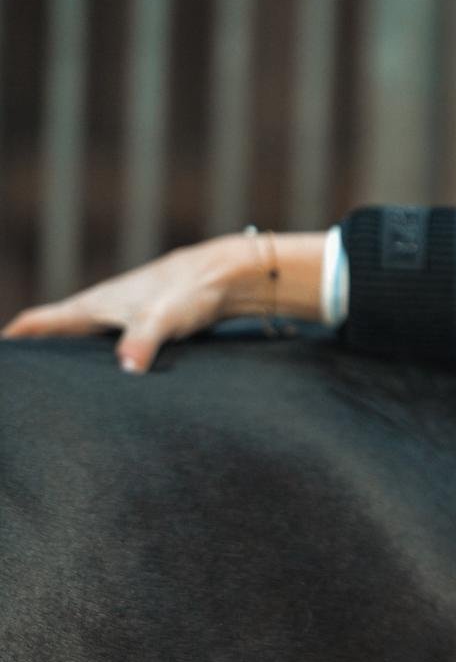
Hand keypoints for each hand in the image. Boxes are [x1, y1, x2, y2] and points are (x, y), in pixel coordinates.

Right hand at [0, 235, 253, 373]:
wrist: (226, 276)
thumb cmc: (190, 291)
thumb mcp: (162, 319)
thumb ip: (142, 342)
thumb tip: (127, 368)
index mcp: (93, 306)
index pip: (39, 323)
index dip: (15, 338)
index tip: (1, 357)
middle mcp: (102, 309)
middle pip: (54, 331)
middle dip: (33, 351)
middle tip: (16, 381)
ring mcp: (122, 316)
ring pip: (81, 339)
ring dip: (64, 356)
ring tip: (50, 385)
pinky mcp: (144, 325)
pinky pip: (107, 346)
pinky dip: (95, 360)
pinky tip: (105, 379)